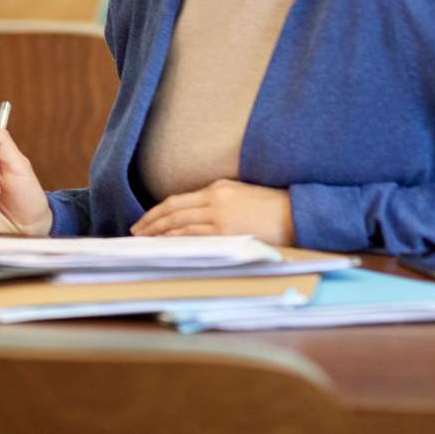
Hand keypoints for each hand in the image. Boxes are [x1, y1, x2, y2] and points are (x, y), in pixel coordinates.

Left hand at [131, 179, 293, 243]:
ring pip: (181, 225)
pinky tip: (167, 247)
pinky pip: (196, 237)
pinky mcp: (229, 232)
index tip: (144, 221)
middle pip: (173, 211)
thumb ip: (216, 201)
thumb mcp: (240, 194)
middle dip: (151, 223)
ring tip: (145, 242)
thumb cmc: (271, 207)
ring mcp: (221, 217)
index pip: (176, 200)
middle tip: (136, 233)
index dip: (156, 212)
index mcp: (217, 188)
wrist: (298, 214)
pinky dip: (178, 241)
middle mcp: (215, 200)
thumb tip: (193, 215)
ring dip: (160, 234)